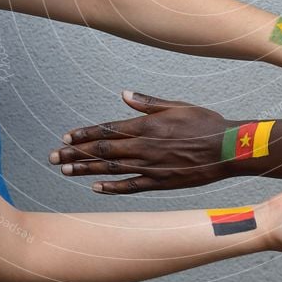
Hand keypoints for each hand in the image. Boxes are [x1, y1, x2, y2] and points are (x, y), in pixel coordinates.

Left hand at [49, 91, 226, 193]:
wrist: (227, 148)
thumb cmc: (204, 123)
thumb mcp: (176, 105)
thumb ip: (148, 102)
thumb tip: (124, 94)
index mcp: (146, 125)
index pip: (107, 130)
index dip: (85, 134)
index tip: (66, 136)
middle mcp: (143, 147)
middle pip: (102, 152)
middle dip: (75, 153)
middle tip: (54, 156)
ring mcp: (150, 167)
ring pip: (110, 170)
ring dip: (86, 170)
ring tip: (66, 170)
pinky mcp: (160, 182)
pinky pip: (130, 187)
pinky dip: (111, 188)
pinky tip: (96, 188)